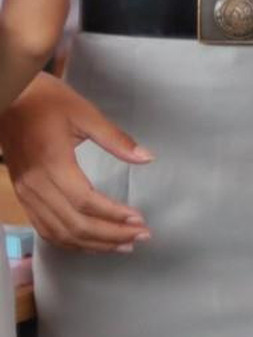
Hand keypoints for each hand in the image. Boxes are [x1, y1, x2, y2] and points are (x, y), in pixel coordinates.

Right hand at [0, 73, 151, 252]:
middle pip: (74, 223)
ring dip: (92, 243)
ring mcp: (26, 194)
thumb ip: (116, 139)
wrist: (10, 100)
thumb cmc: (48, 103)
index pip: (85, 201)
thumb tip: (147, 157)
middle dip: (109, 235)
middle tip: (140, 236)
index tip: (139, 220)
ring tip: (122, 245)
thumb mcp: (86, 114)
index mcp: (53, 164)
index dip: (113, 215)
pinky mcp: (23, 196)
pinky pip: (45, 228)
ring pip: (58, 231)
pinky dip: (69, 241)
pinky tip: (90, 242)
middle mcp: (36, 185)